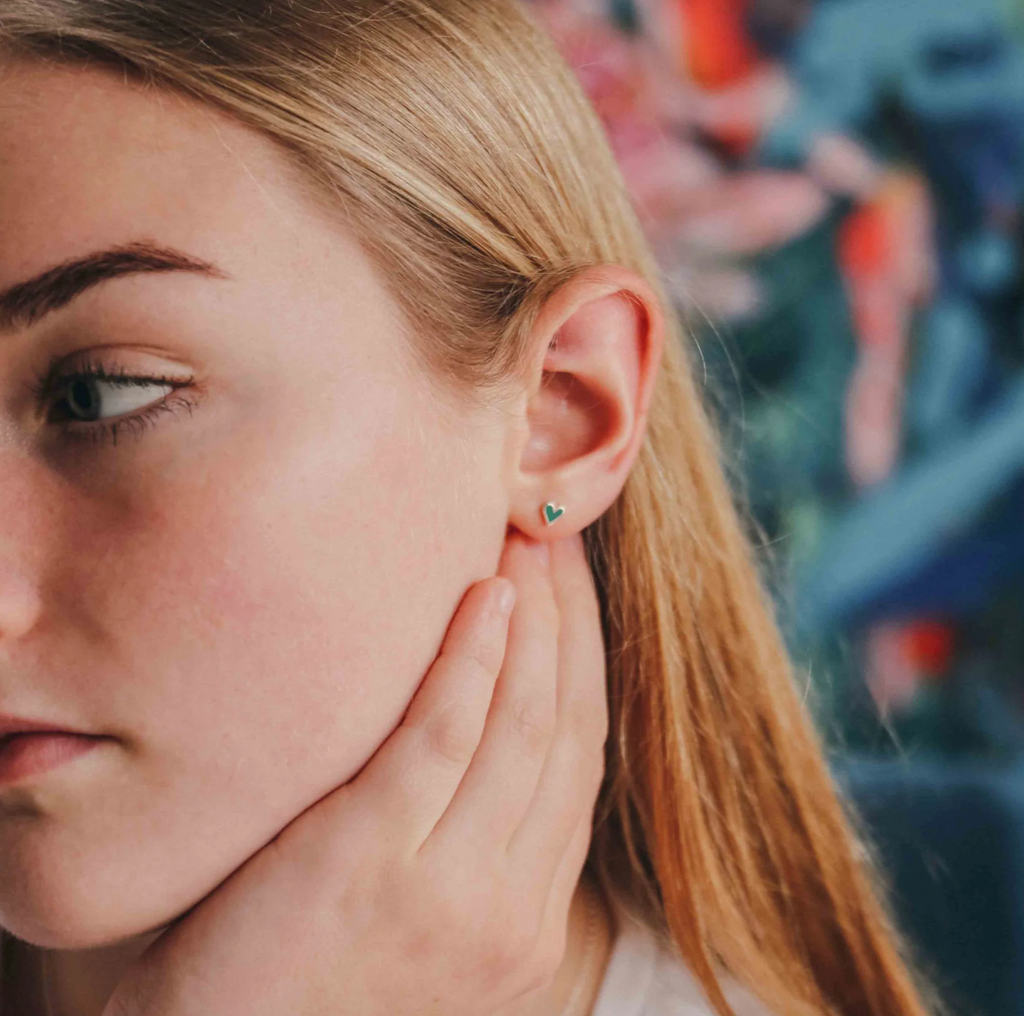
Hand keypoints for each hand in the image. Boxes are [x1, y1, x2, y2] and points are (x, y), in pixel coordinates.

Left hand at [102, 531, 608, 1015]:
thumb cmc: (305, 975)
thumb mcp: (420, 914)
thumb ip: (466, 836)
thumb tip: (485, 716)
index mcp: (530, 919)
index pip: (582, 756)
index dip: (585, 657)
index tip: (574, 585)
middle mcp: (513, 910)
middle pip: (565, 729)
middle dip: (570, 621)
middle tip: (559, 536)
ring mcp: (452, 895)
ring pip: (522, 724)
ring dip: (532, 621)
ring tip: (524, 542)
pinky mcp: (374, 864)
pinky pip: (446, 737)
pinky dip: (472, 660)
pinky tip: (483, 596)